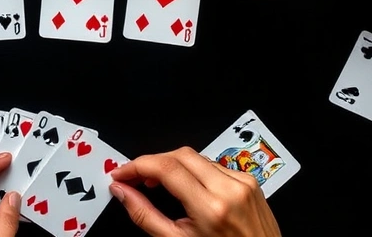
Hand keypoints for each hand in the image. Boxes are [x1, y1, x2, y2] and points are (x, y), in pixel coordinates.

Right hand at [109, 147, 280, 236]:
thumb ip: (146, 216)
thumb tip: (123, 192)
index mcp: (212, 208)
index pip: (167, 169)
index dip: (137, 166)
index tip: (122, 173)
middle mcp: (230, 189)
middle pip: (180, 154)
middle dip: (152, 162)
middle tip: (134, 177)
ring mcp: (243, 182)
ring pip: (196, 157)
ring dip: (172, 165)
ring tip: (157, 183)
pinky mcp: (249, 179)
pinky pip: (213, 164)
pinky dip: (194, 171)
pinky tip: (186, 186)